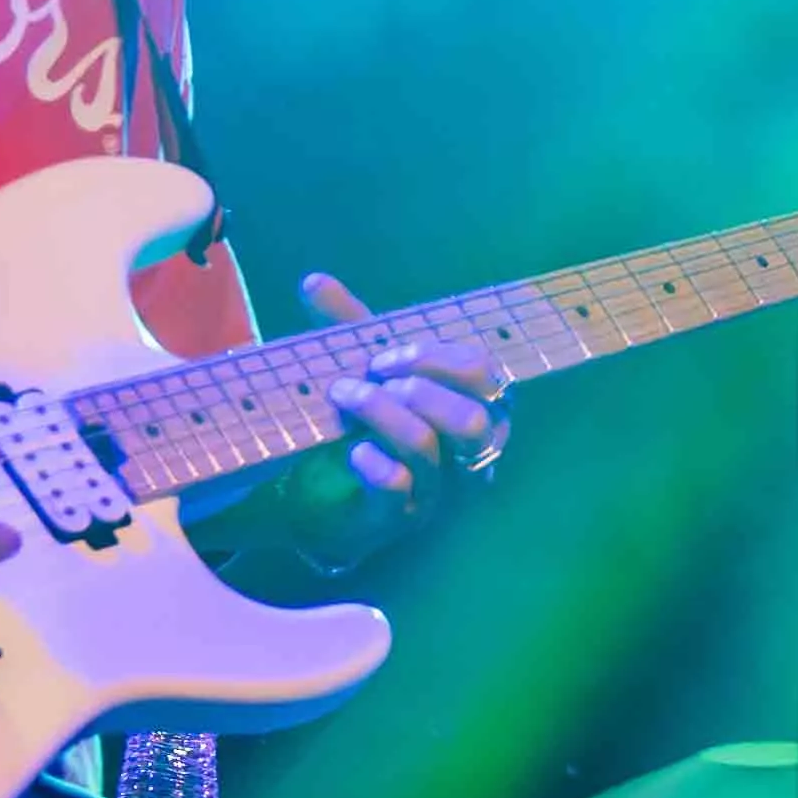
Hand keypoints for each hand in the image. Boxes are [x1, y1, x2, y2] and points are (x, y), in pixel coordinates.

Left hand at [291, 273, 505, 556]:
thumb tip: (315, 281)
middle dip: (419, 387)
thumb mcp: (358, 373)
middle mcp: (462, 450)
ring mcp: (434, 487)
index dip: (437, 359)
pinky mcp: (396, 516)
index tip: (384, 357)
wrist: (315, 500)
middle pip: (475, 415)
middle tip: (369, 378)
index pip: (482, 374)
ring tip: (344, 397)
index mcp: (463, 405)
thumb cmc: (356, 428)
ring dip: (385, 413)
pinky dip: (375, 462)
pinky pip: (399, 486)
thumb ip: (345, 329)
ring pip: (433, 445)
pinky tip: (353, 450)